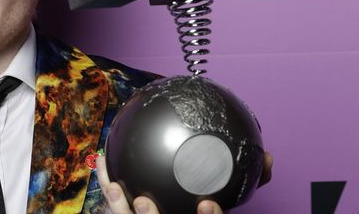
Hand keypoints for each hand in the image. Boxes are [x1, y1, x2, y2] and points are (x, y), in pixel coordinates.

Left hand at [95, 152, 273, 213]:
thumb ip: (243, 183)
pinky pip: (115, 206)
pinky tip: (102, 160)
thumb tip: (266, 159)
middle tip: (143, 201)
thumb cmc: (197, 210)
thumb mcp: (220, 204)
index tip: (207, 203)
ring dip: (119, 208)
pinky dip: (108, 183)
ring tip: (112, 185)